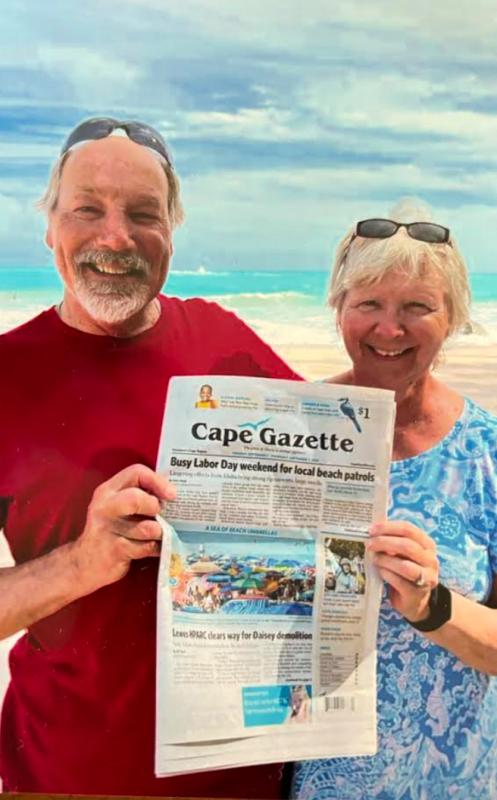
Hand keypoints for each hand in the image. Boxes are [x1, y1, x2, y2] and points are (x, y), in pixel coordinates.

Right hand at [71, 464, 175, 591]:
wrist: (86, 563)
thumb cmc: (109, 532)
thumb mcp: (118, 508)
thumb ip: (139, 496)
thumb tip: (171, 493)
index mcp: (108, 491)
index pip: (136, 472)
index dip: (158, 481)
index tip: (171, 494)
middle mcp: (105, 506)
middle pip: (137, 498)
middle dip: (154, 507)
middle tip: (158, 516)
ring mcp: (108, 529)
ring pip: (147, 528)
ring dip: (157, 533)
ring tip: (153, 535)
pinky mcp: (115, 550)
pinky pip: (146, 547)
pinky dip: (154, 548)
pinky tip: (152, 548)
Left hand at [367, 521, 438, 621]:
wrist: (414, 600)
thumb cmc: (405, 570)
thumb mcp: (403, 553)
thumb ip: (393, 541)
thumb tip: (372, 531)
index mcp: (427, 544)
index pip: (408, 529)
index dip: (388, 528)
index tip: (371, 529)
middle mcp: (430, 560)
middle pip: (407, 546)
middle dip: (384, 543)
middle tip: (369, 544)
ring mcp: (426, 578)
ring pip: (405, 566)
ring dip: (385, 560)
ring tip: (374, 559)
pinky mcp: (417, 593)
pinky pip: (399, 581)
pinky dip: (386, 574)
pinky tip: (380, 572)